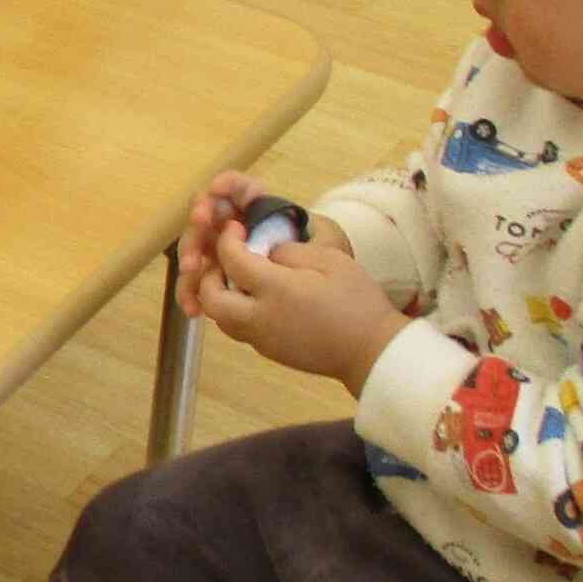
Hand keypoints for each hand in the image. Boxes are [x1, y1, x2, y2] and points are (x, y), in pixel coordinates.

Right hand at [178, 175, 347, 314]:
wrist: (326, 304)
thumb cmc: (326, 267)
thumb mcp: (328, 243)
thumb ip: (310, 229)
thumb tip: (278, 236)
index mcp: (260, 211)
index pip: (239, 190)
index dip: (226, 185)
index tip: (216, 190)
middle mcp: (235, 228)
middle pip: (208, 216)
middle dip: (200, 219)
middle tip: (201, 223)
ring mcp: (223, 254)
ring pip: (196, 249)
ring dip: (189, 256)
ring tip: (193, 269)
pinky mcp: (217, 280)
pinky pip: (197, 285)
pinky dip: (190, 293)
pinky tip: (193, 307)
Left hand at [199, 228, 408, 392]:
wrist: (373, 352)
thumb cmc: (357, 302)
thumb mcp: (330, 261)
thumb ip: (291, 252)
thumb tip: (266, 253)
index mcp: (274, 291)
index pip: (232, 261)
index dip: (228, 240)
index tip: (236, 229)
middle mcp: (259, 318)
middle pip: (212, 298)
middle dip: (209, 275)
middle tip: (227, 257)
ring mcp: (262, 340)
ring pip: (221, 319)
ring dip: (220, 296)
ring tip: (239, 277)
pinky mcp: (270, 353)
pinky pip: (239, 330)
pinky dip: (236, 311)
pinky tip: (257, 298)